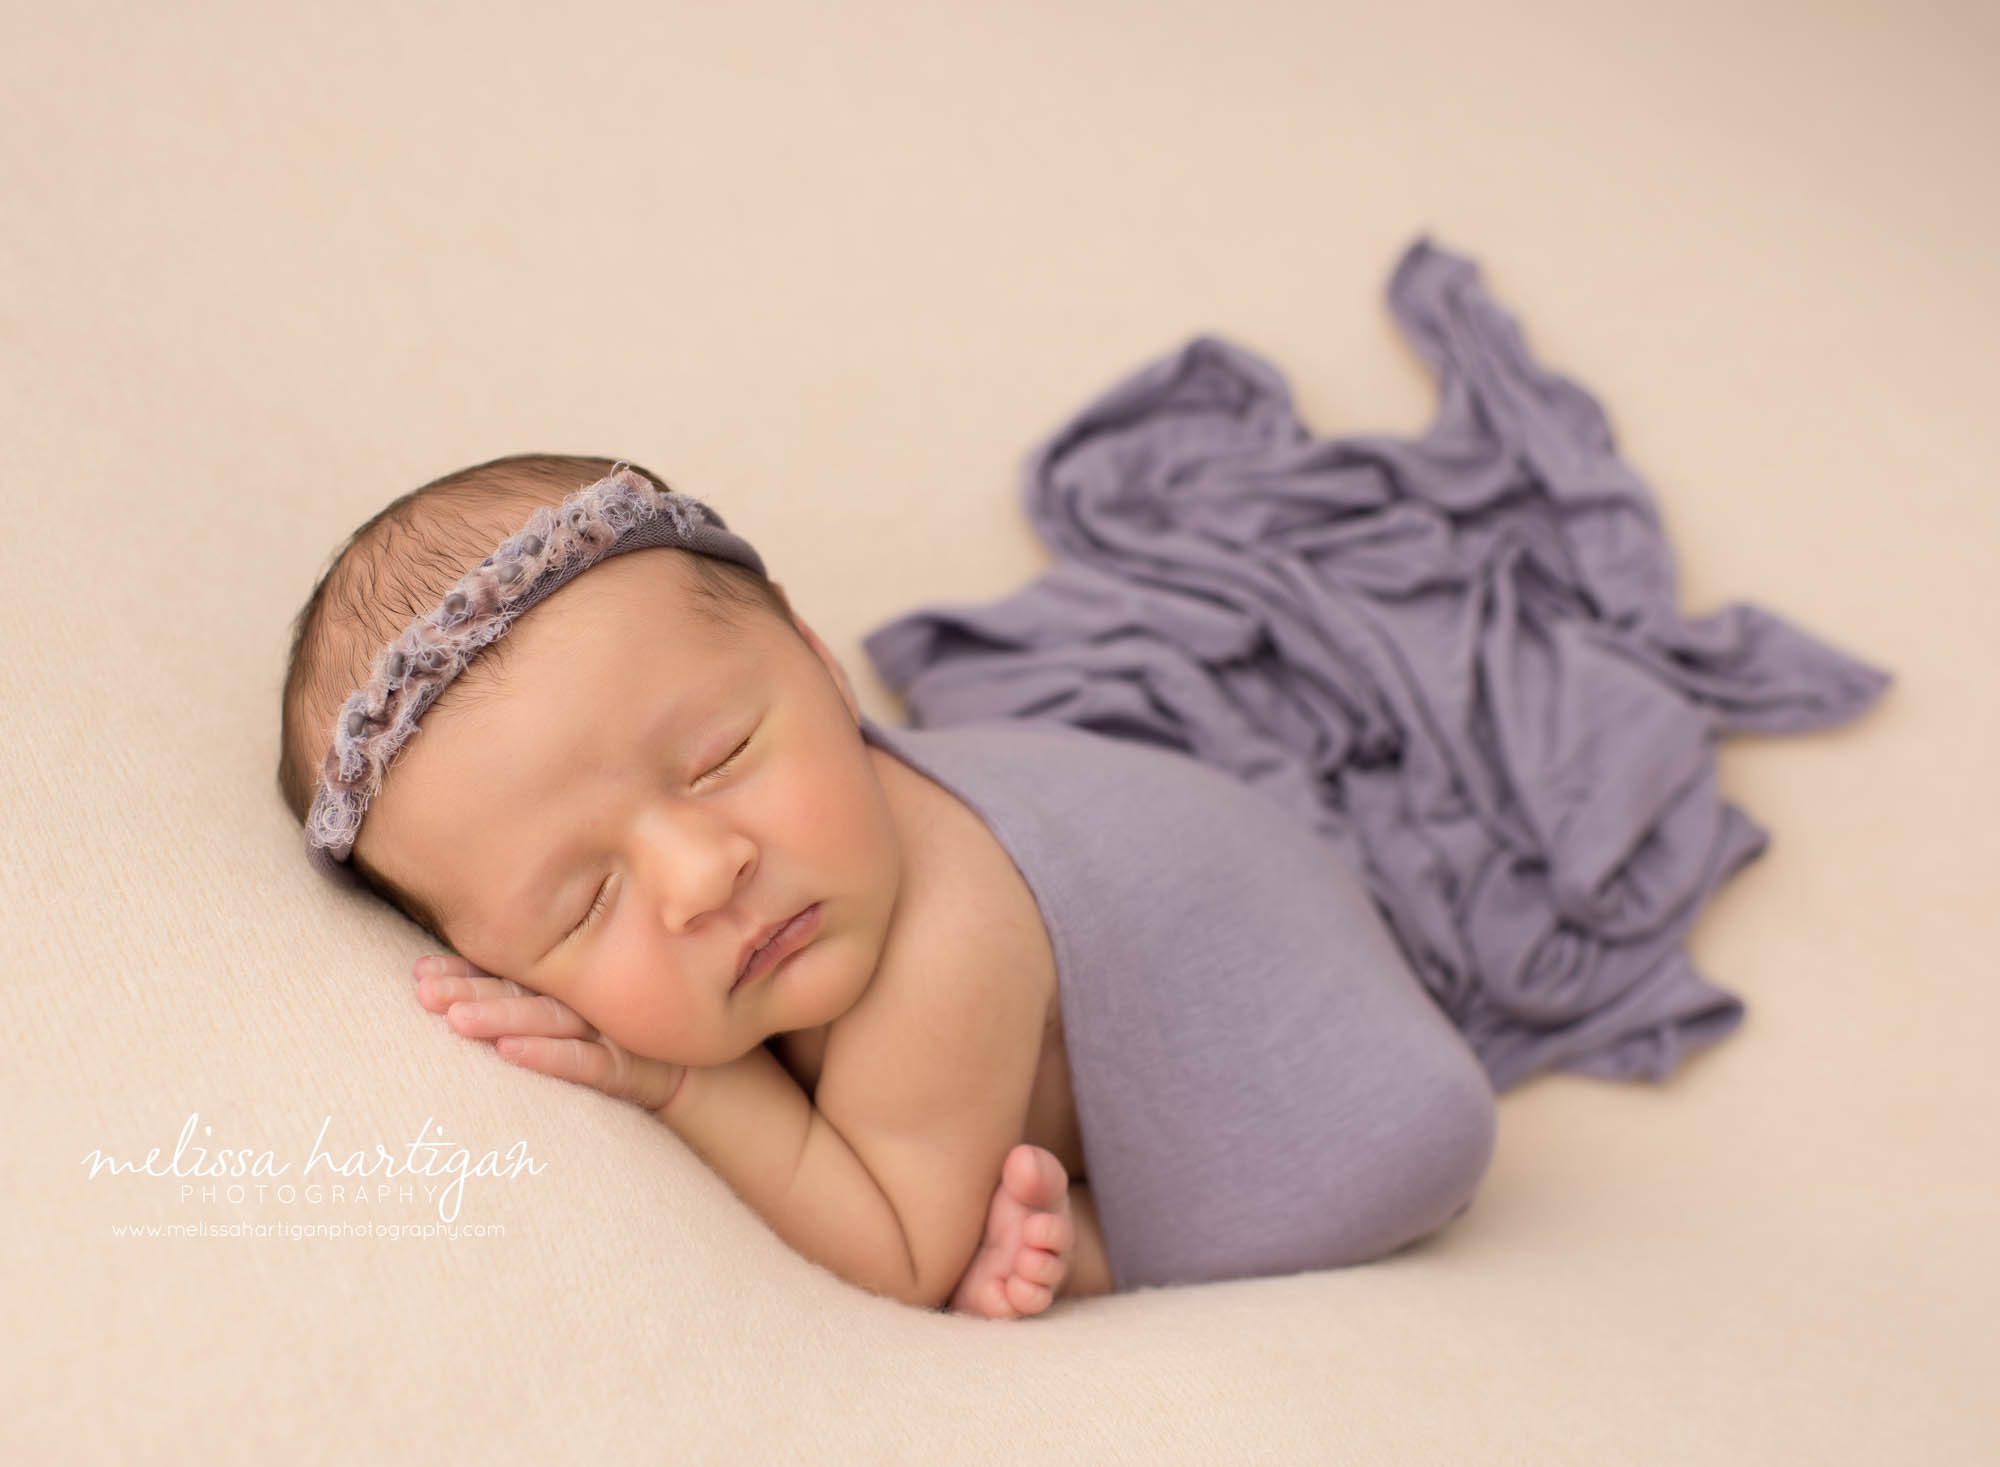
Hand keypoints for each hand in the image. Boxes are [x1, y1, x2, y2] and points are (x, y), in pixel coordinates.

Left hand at [412, 955, 686, 1114]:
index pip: (509, 973)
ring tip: (456, 1020)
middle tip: (425, 994)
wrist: (692, 1075)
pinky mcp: (627, 1066)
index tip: (419, 973)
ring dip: (501, 1016)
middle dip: (470, 990)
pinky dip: (547, 1056)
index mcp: (565, 986)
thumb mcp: (577, 1015)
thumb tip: (448, 987)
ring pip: (546, 1019)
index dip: (465, 971)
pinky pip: (584, 1062)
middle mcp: (584, 1001)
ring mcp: (607, 1031)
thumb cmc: (621, 1041)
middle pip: (521, 991)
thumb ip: (528, 995)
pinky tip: (508, 1052)